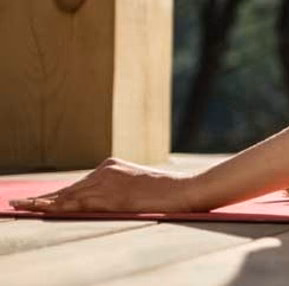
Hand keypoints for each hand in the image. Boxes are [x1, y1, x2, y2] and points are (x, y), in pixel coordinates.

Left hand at [8, 157, 200, 213]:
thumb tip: (105, 201)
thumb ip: (117, 189)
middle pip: (67, 189)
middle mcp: (104, 170)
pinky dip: (55, 206)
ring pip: (67, 196)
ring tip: (20, 206)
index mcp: (111, 167)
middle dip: (41, 198)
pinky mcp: (109, 195)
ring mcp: (106, 181)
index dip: (53, 194)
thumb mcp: (137, 187)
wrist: (184, 190)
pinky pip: (77, 203)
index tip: (32, 199)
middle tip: (16, 203)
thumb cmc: (166, 192)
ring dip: (41, 203)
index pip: (76, 185)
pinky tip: (39, 209)